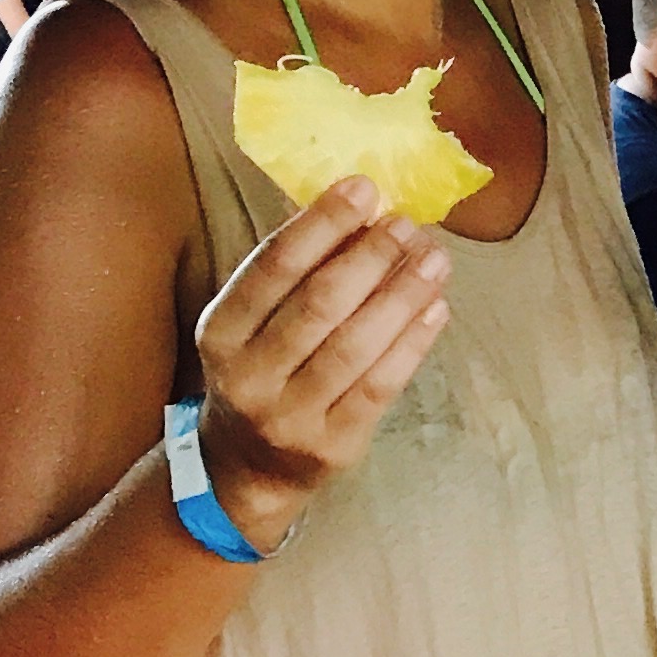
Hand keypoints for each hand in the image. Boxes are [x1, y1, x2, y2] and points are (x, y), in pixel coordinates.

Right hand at [194, 177, 449, 542]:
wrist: (245, 468)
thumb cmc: (259, 372)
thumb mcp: (249, 324)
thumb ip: (290, 273)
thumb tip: (355, 206)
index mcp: (220, 332)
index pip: (273, 266)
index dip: (322, 223)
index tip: (365, 188)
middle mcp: (249, 376)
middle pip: (320, 304)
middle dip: (371, 257)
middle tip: (408, 225)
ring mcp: (291, 415)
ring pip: (356, 345)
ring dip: (403, 294)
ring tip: (435, 258)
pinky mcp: (334, 444)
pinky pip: (382, 384)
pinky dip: (414, 342)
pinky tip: (436, 307)